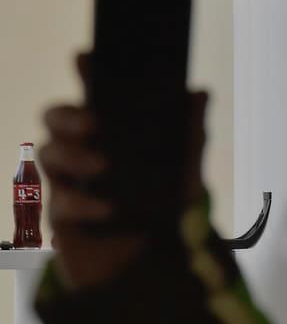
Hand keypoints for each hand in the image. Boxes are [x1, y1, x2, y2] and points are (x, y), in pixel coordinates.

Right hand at [39, 54, 208, 289]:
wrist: (158, 266)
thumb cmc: (166, 211)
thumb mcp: (187, 173)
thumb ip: (190, 135)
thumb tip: (200, 91)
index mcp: (111, 133)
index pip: (92, 94)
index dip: (85, 73)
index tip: (85, 57)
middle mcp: (84, 151)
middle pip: (55, 118)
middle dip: (68, 114)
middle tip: (94, 122)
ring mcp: (70, 182)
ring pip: (48, 153)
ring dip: (74, 155)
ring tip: (105, 165)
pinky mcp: (64, 217)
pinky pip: (60, 202)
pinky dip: (83, 201)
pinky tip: (108, 208)